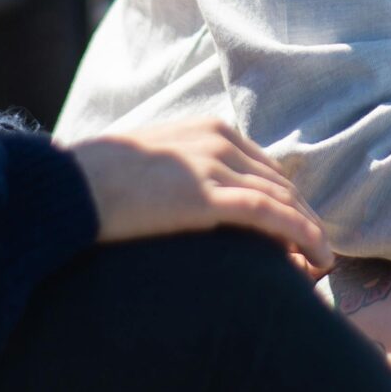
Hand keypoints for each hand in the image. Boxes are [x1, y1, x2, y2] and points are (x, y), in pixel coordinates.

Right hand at [65, 118, 335, 281]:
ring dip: (309, 232)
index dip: (286, 198)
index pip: (262, 165)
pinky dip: (301, 234)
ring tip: (324, 263)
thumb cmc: (95, 182)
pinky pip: (270, 215)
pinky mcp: (208, 196)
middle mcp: (217, 140)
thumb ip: (179, 171)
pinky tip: (317, 256)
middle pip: (279, 181)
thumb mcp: (149, 163)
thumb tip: (184, 199)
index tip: (300, 226)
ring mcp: (213, 166)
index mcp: (206, 128)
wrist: (66, 187)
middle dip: (303, 216)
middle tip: (319, 250)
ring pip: (282, 199)